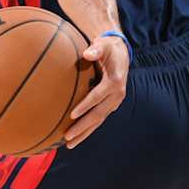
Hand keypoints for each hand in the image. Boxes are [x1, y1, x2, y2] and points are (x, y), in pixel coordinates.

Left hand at [65, 33, 129, 147]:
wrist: (121, 54)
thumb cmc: (108, 48)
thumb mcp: (103, 45)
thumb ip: (95, 49)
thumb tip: (87, 53)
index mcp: (115, 81)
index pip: (98, 96)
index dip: (85, 105)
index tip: (71, 115)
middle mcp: (117, 95)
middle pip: (98, 114)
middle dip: (82, 126)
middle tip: (67, 136)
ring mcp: (114, 102)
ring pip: (98, 121)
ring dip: (84, 133)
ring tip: (69, 144)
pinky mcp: (110, 105)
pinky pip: (98, 119)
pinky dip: (88, 129)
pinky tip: (77, 137)